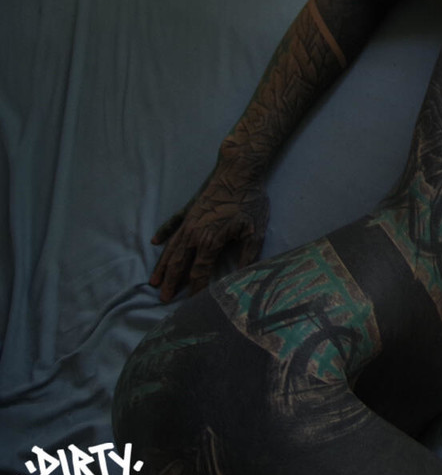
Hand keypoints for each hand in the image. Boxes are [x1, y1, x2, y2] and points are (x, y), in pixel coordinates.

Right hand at [149, 168, 269, 300]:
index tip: (193, 303)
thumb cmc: (249, 200)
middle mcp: (194, 234)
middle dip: (171, 282)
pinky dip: (164, 234)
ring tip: (154, 281)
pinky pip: (172, 224)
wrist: (238, 171)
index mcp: (210, 241)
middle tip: (164, 298)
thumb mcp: (255, 231)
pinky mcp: (189, 209)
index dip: (196, 288)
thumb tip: (244, 277)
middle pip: (178, 263)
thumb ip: (248, 256)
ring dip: (163, 265)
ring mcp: (189, 221)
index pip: (199, 272)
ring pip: (172, 248)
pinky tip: (156, 242)